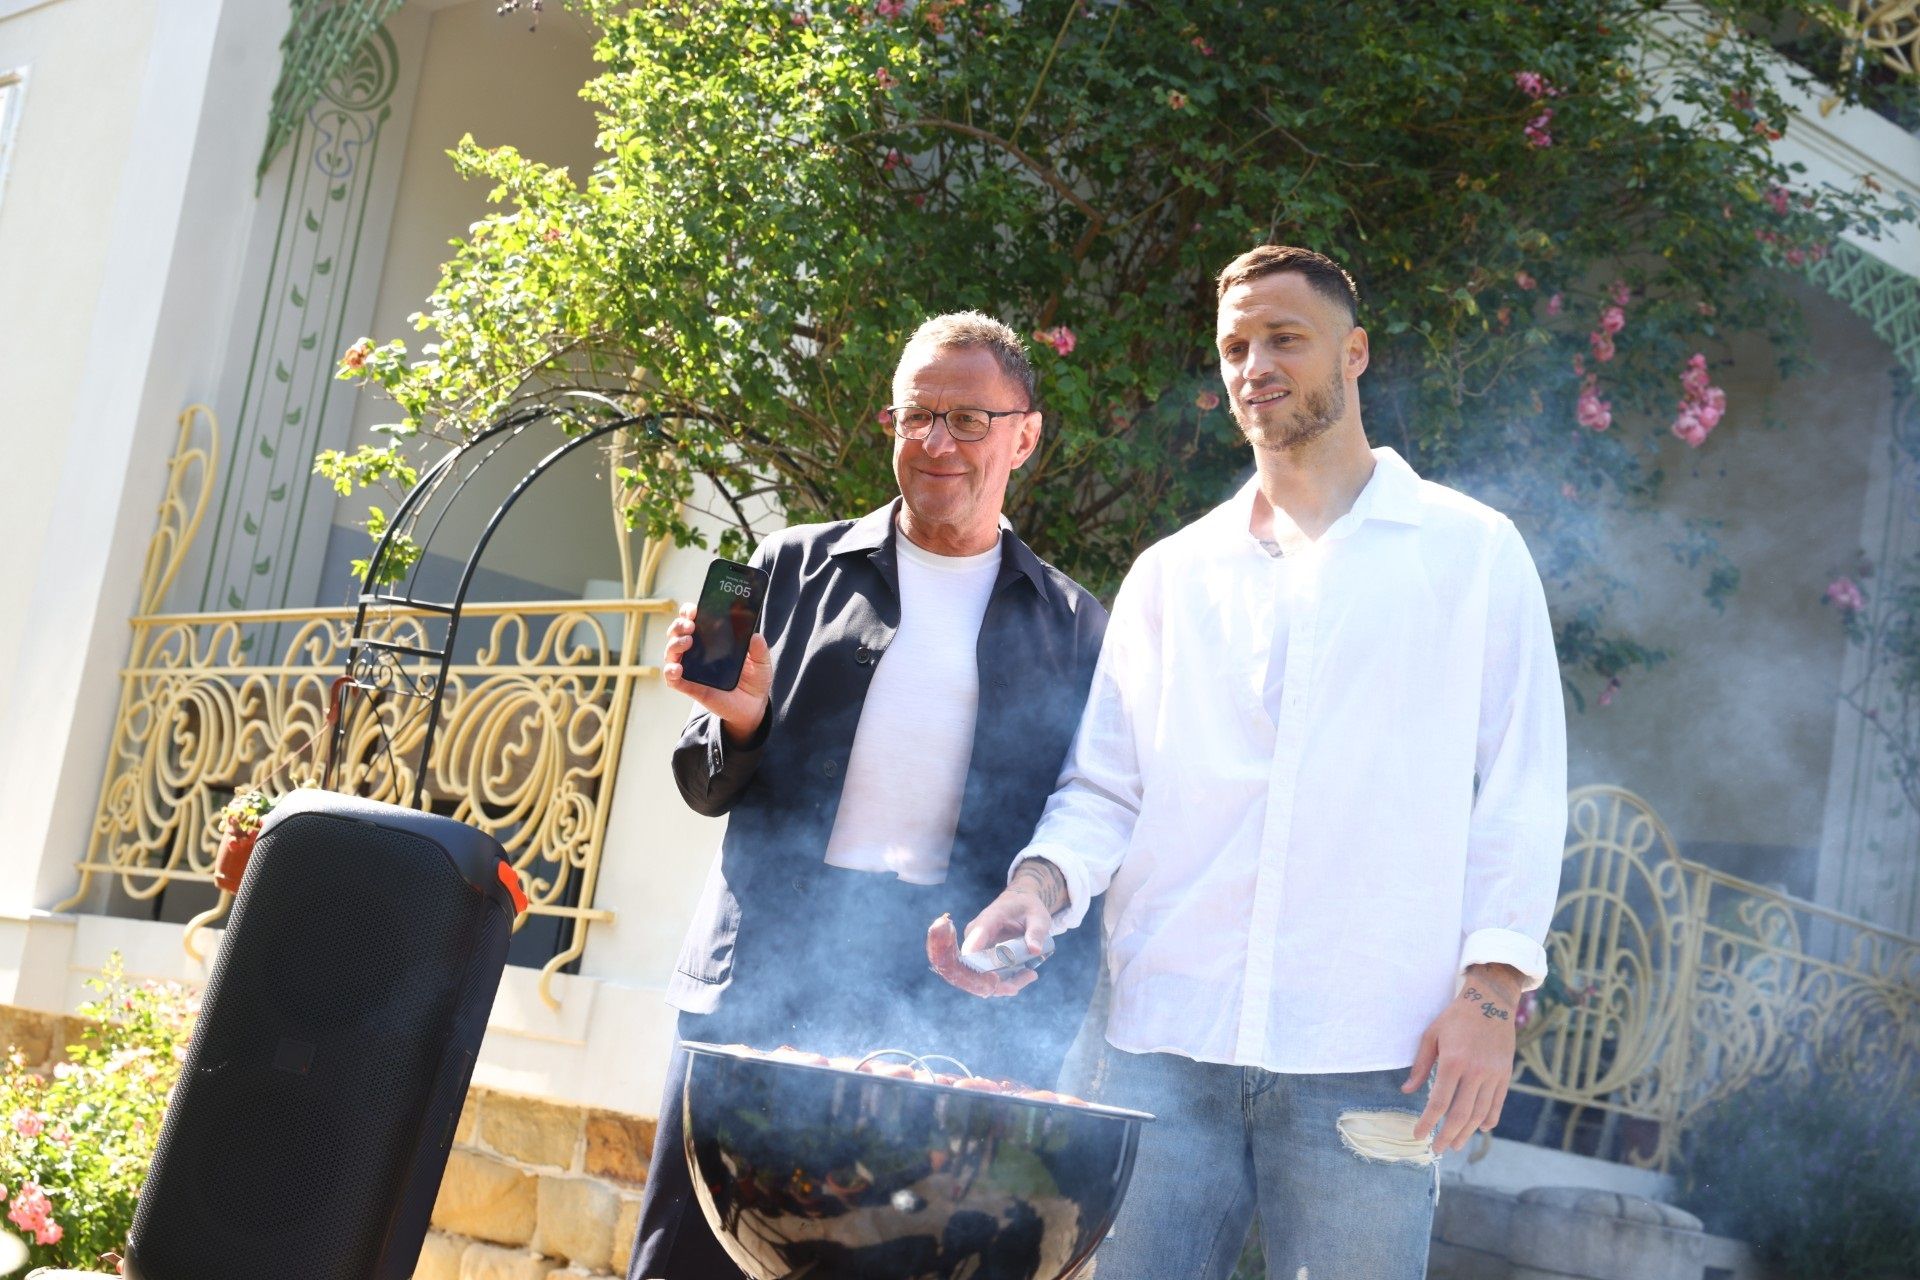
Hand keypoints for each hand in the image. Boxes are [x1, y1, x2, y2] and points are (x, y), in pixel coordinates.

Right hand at [661, 602, 772, 743]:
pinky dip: (670, 672)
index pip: (693, 620)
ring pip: (671, 652)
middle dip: (679, 625)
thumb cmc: (754, 680)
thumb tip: (755, 636)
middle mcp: (698, 652)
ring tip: (688, 642)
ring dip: (675, 644)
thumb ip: (759, 649)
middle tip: (690, 625)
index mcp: (712, 640)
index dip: (689, 612)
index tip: (694, 610)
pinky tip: (677, 668)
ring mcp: (692, 669)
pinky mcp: (690, 687)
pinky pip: (672, 679)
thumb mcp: (761, 663)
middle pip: (677, 633)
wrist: (753, 706)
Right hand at [928, 860, 1067, 997]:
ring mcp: (975, 949)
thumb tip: (1034, 950)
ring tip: (1031, 975)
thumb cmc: (1027, 908)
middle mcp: (975, 936)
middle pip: (975, 967)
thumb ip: (1036, 931)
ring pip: (981, 977)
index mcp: (988, 920)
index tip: (994, 980)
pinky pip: (987, 977)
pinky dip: (1006, 983)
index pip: (975, 940)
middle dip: (997, 983)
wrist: (1018, 905)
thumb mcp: (1038, 916)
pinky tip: (1027, 974)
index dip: (976, 961)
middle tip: (1028, 977)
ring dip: (1006, 985)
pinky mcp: (980, 959)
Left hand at [1403, 964, 1522, 1152]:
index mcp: (1454, 1061)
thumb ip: (1421, 1066)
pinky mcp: (1505, 1075)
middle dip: (1447, 1135)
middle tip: (1437, 1149)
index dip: (1428, 1122)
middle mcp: (1476, 1072)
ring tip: (1456, 1144)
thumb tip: (1407, 1091)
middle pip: (1461, 1114)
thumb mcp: (1431, 1035)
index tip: (1418, 1135)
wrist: (1491, 1001)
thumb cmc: (1456, 1017)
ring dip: (1467, 1133)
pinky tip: (1480, 1129)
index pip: (1439, 1102)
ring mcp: (1493, 1075)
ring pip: (1481, 1113)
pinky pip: (1498, 1103)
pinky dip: (1490, 1119)